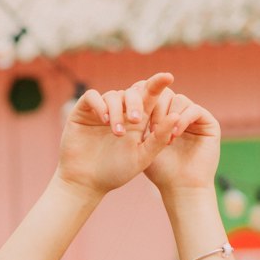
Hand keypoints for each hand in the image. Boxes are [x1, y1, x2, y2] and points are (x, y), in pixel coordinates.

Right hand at [56, 72, 181, 196]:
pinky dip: (99, 104)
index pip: (149, 96)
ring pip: (113, 95)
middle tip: (135, 120)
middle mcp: (120, 111)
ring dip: (117, 111)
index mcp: (137, 120)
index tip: (169, 77)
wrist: (86, 182)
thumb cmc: (115, 172)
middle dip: (135, 103)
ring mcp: (101, 110)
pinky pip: (92, 96)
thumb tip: (176, 115)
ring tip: (117, 132)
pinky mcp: (83, 111)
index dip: (158, 84)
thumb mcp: (142, 157)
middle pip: (132, 93)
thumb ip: (159, 138)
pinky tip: (104, 119)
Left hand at [142, 90, 220, 196]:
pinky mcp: (209, 123)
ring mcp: (195, 118)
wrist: (181, 189)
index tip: (137, 111)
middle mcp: (180, 114)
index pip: (155, 96)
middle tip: (152, 131)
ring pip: (180, 99)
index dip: (146, 97)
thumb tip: (134, 95)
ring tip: (164, 138)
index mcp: (165, 117)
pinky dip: (183, 119)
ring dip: (169, 116)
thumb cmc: (160, 172)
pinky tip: (175, 134)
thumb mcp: (145, 144)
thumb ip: (141, 122)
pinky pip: (194, 109)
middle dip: (157, 109)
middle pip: (167, 94)